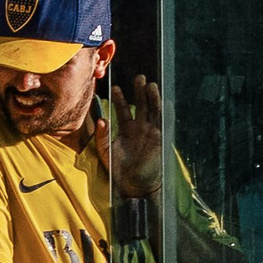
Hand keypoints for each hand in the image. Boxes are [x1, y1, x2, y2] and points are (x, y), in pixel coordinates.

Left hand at [102, 76, 163, 199]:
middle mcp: (139, 128)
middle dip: (139, 91)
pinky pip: (161, 122)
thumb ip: (102, 136)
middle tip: (138, 77)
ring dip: (151, 97)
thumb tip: (100, 119)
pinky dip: (162, 111)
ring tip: (149, 84)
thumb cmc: (118, 170)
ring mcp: (150, 132)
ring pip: (152, 110)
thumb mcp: (105, 152)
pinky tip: (162, 100)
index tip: (114, 86)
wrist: (134, 185)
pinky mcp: (159, 138)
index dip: (119, 98)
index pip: (123, 109)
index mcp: (125, 129)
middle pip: (140, 105)